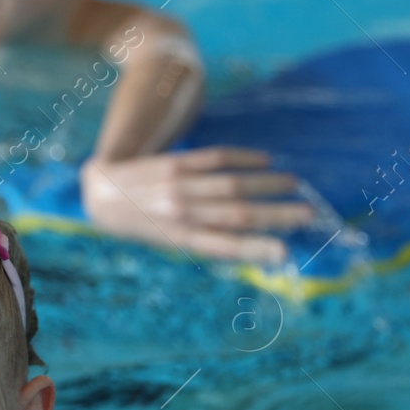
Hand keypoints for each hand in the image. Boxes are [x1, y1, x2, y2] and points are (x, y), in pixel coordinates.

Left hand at [79, 147, 316, 263]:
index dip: (256, 249)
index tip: (286, 252)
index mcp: (177, 238)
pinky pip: (215, 158)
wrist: (100, 192)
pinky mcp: (174, 162)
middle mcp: (178, 213)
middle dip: (276, 215)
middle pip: (236, 214)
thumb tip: (255, 247)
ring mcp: (176, 186)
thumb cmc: (142, 223)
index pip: (224, 246)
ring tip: (294, 184)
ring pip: (231, 184)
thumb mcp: (167, 241)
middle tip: (308, 214)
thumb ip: (205, 241)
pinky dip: (244, 158)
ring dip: (267, 184)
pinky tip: (266, 160)